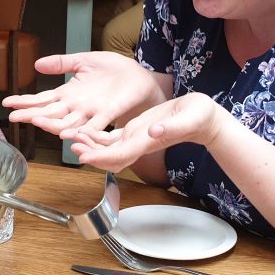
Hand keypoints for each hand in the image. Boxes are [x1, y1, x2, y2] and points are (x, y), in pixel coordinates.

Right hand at [2, 52, 160, 135]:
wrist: (139, 77)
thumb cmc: (113, 70)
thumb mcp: (83, 61)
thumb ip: (61, 63)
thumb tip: (36, 64)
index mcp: (69, 93)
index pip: (42, 99)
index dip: (25, 101)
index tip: (7, 103)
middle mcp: (76, 107)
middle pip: (49, 113)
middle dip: (31, 114)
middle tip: (13, 117)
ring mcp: (91, 113)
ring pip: (67, 123)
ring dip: (51, 124)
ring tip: (35, 121)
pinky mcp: (108, 114)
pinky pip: (93, 126)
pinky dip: (80, 131)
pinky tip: (68, 133)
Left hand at [68, 93, 225, 170]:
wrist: (203, 118)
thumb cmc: (199, 116)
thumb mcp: (188, 117)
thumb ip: (171, 127)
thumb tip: (154, 131)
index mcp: (147, 142)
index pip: (119, 156)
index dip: (100, 158)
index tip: (83, 156)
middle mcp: (138, 144)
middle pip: (108, 157)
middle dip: (89, 154)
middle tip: (72, 145)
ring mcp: (135, 139)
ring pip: (106, 149)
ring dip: (89, 145)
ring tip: (72, 137)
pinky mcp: (134, 131)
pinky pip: (111, 139)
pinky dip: (96, 137)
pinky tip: (85, 131)